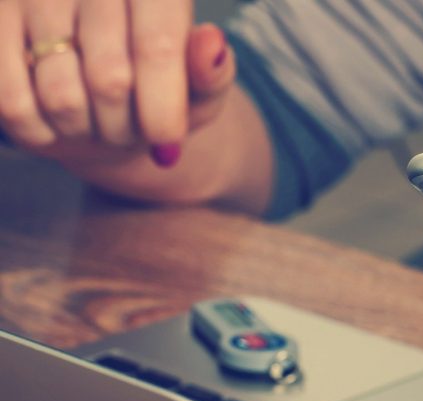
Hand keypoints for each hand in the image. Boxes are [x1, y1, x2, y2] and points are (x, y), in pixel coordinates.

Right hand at [0, 0, 234, 167]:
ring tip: (94, 121)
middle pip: (109, 80)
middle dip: (125, 127)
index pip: (156, 48)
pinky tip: (54, 122)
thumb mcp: (199, 88)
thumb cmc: (158, 87)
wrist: (97, 88)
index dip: (162, 108)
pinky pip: (12, 101)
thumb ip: (212, 73)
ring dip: (84, 131)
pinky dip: (38, 130)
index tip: (167, 143)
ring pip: (61, 97)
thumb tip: (212, 44)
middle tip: (129, 130)